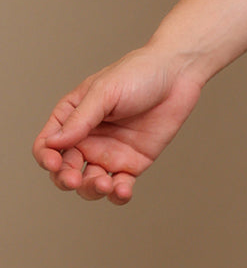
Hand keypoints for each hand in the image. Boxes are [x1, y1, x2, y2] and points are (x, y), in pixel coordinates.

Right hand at [32, 47, 203, 204]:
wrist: (178, 73)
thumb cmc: (139, 72)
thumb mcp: (106, 90)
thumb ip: (81, 118)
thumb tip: (53, 143)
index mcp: (73, 116)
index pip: (47, 144)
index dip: (46, 157)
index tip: (54, 162)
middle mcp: (88, 138)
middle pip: (64, 170)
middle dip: (66, 179)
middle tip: (75, 179)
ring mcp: (109, 153)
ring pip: (89, 184)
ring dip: (91, 190)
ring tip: (105, 184)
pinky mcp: (132, 163)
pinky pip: (119, 187)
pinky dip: (117, 195)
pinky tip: (122, 191)